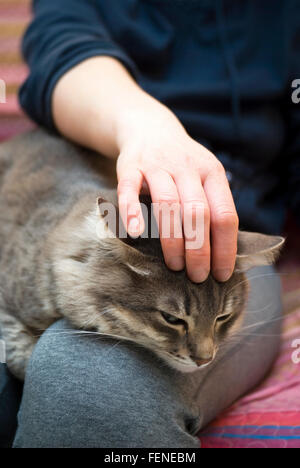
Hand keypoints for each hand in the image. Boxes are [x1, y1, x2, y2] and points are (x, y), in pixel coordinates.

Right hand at [116, 99, 238, 282]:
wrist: (150, 127)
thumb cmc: (182, 164)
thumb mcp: (205, 176)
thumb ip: (213, 205)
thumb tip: (223, 254)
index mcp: (212, 173)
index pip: (225, 214)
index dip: (225, 247)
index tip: (222, 274)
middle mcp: (187, 168)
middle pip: (198, 213)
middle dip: (199, 250)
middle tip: (197, 277)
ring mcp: (157, 166)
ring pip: (168, 205)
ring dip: (173, 241)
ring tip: (175, 267)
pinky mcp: (130, 167)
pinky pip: (129, 190)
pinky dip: (132, 212)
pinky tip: (135, 233)